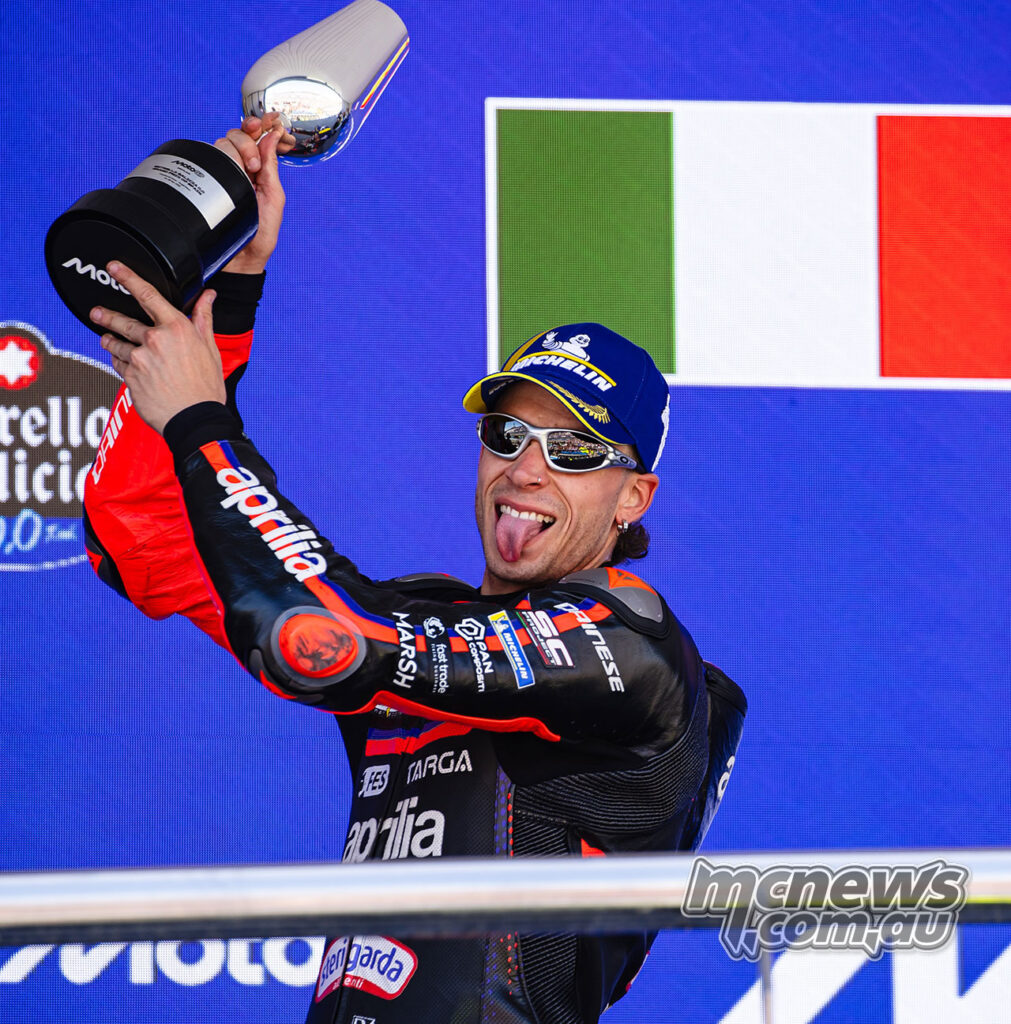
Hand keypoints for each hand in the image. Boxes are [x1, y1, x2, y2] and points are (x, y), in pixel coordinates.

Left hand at [91, 262, 225, 434]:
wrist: (195, 419)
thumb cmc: (206, 388)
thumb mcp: (210, 349)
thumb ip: (203, 319)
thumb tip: (208, 297)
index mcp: (177, 328)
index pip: (148, 295)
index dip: (128, 277)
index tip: (114, 268)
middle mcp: (155, 340)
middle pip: (123, 320)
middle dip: (106, 315)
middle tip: (97, 312)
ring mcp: (139, 359)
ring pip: (115, 343)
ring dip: (110, 340)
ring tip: (107, 339)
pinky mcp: (130, 377)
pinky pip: (117, 364)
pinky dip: (119, 362)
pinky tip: (126, 365)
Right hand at [215, 113, 294, 273]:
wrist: (238, 260)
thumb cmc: (258, 235)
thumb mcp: (273, 199)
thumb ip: (272, 167)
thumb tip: (273, 136)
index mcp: (259, 171)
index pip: (258, 138)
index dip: (263, 126)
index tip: (272, 121)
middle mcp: (239, 169)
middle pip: (238, 135)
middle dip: (247, 141)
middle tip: (254, 164)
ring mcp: (221, 173)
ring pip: (223, 142)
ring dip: (236, 150)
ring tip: (245, 172)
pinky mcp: (205, 179)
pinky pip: (206, 156)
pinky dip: (216, 155)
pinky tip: (225, 167)